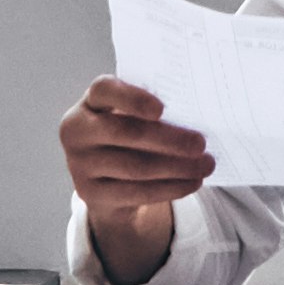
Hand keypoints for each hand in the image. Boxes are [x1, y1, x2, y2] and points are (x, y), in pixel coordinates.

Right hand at [59, 74, 216, 284]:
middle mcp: (77, 130)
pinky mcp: (90, 193)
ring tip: (206, 165)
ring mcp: (80, 164)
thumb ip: (155, 111)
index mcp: (90, 101)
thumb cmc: (130, 131)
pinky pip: (136, 193)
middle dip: (169, 139)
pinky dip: (170, 188)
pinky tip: (193, 182)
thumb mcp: (134, 115)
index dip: (132, 98)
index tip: (161, 109)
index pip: (104, 90)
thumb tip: (198, 117)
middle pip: (125, 133)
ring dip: (176, 167)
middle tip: (201, 143)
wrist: (106, 175)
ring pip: (134, 167)